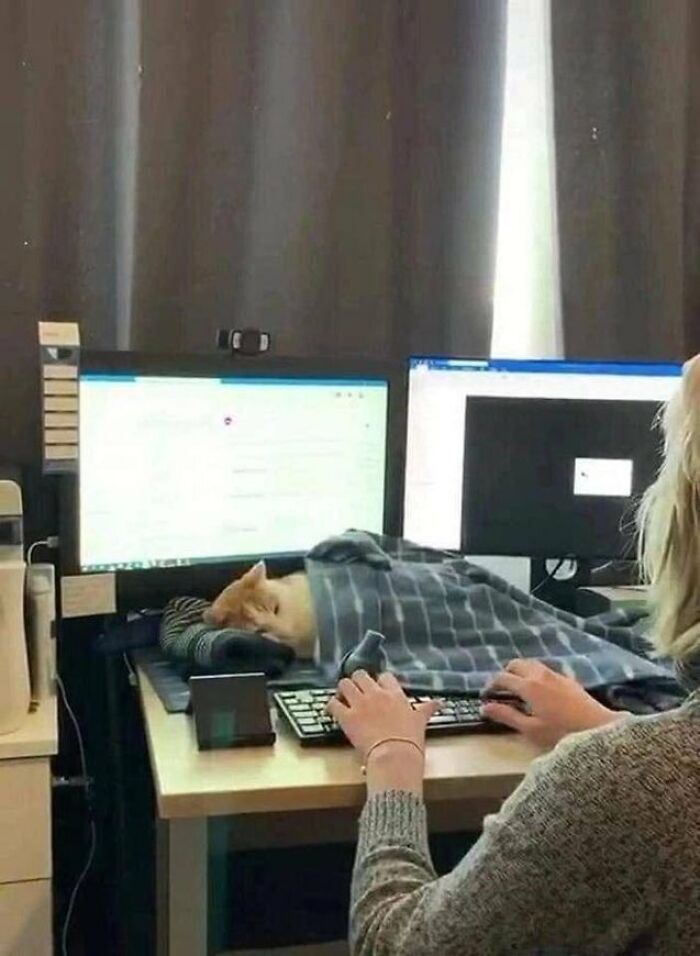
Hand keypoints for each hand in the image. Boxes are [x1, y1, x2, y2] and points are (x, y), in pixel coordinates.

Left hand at [327, 671, 438, 794]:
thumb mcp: (421, 721)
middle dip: (358, 681)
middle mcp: (376, 694)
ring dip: (343, 689)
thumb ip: (427, 709)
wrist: (395, 756)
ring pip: (345, 683)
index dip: (379, 681)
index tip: (378, 688)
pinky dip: (331, 705)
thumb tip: (439, 703)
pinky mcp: (347, 717)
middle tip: (358, 691)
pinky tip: (333, 710)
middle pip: (361, 674)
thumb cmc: (410, 741)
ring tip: (344, 697)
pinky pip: (333, 703)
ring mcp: (360, 704)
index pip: (384, 676)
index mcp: (394, 694)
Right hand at [481, 659, 621, 748]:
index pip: (502, 678)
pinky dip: (537, 675)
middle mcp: (541, 674)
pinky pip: (547, 670)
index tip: (486, 696)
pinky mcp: (569, 680)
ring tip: (520, 690)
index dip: (490, 685)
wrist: (599, 731)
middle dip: (505, 674)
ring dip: (521, 672)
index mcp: (528, 686)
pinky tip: (541, 691)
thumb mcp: (530, 729)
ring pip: (532, 664)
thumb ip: (506, 716)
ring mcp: (557, 675)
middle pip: (516, 664)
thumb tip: (484, 708)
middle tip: (502, 691)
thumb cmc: (562, 734)